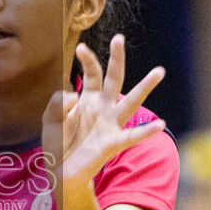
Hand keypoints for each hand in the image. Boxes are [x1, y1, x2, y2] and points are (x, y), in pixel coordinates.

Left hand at [42, 35, 165, 192]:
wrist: (61, 171)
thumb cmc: (58, 142)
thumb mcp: (50, 120)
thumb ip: (56, 103)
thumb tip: (74, 96)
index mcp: (88, 99)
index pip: (92, 74)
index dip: (87, 60)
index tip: (80, 48)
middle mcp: (103, 108)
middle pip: (114, 79)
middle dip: (117, 59)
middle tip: (119, 38)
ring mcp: (110, 124)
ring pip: (131, 102)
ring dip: (145, 87)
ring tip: (158, 71)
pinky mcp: (113, 143)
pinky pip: (132, 136)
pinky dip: (146, 131)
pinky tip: (160, 124)